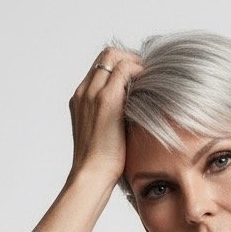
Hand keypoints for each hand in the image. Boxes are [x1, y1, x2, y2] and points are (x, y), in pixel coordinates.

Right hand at [67, 45, 144, 182]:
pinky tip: (150, 83)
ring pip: (113, 56)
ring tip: (150, 75)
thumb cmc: (100, 164)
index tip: (137, 75)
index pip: (100, 67)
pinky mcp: (106, 100)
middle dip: (128, 57)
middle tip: (146, 71)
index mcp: (80, 100)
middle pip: (106, 56)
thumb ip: (111, 118)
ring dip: (134, 61)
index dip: (120, 64)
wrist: (91, 176)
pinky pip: (123, 69)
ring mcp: (92, 93)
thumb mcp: (102, 135)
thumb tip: (132, 115)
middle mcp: (83, 92)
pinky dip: (138, 70)